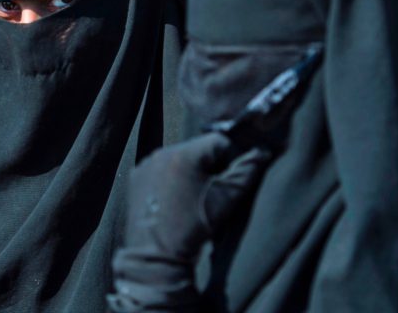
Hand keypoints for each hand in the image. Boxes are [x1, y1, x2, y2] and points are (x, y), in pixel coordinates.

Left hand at [108, 132, 272, 311]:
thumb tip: (262, 152)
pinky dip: (173, 178)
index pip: (218, 140)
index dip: (232, 156)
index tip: (233, 177)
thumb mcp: (226, 199)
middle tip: (216, 189)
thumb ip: (246, 171)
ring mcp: (146, 164)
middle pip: (198, 148)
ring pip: (180, 157)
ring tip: (196, 196)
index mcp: (183, 154)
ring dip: (192, 170)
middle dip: (211, 164)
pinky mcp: (136, 177)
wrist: (156, 256)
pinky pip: (162, 168)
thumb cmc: (194, 228)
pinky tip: (178, 198)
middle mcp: (161, 153)